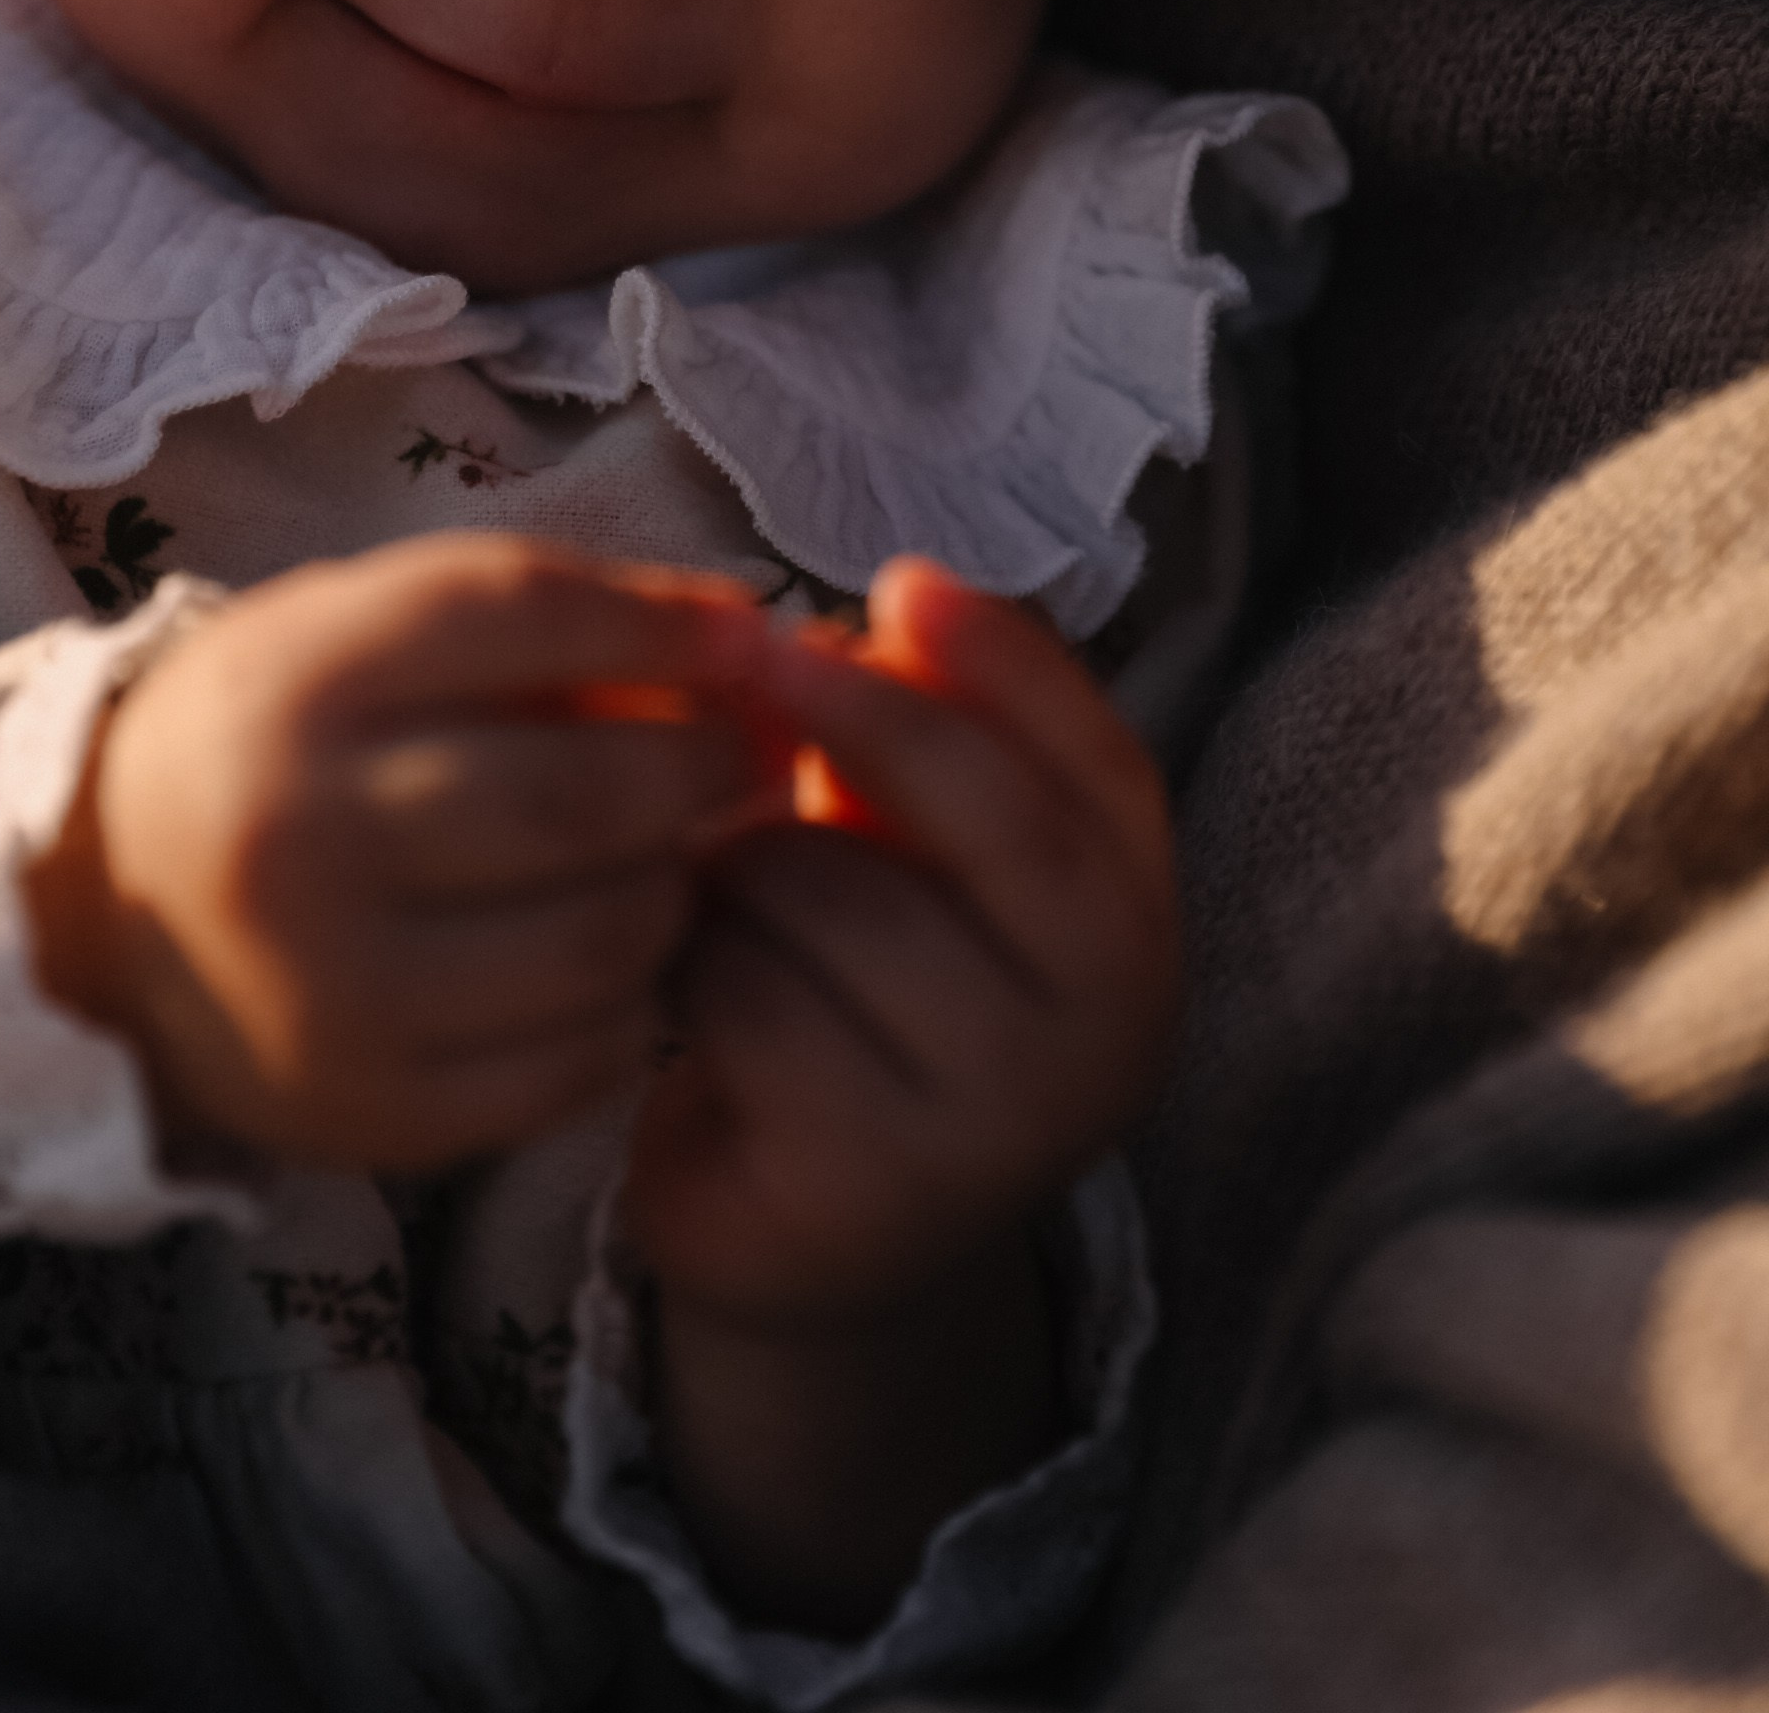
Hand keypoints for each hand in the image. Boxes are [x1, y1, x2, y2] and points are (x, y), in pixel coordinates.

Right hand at [26, 534, 772, 1171]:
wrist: (106, 907)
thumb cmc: (275, 736)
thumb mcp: (359, 628)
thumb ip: (535, 618)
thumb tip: (740, 636)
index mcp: (293, 682)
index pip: (520, 619)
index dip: (665, 623)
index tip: (750, 632)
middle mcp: (297, 838)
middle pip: (582, 796)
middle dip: (704, 766)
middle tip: (747, 756)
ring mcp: (328, 992)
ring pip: (598, 935)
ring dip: (678, 886)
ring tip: (673, 854)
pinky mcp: (364, 1111)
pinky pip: (571, 1061)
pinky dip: (632, 1000)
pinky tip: (617, 954)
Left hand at [630, 556, 1180, 1329]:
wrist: (810, 1234)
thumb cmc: (864, 992)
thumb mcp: (922, 858)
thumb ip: (926, 746)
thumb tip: (879, 616)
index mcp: (1135, 924)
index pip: (1104, 764)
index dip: (1008, 662)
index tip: (905, 579)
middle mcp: (1104, 1033)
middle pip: (995, 823)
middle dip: (867, 714)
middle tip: (759, 653)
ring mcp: (996, 1124)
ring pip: (840, 900)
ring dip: (742, 856)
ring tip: (716, 880)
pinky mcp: (868, 1190)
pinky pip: (751, 1000)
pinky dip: (690, 960)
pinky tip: (679, 980)